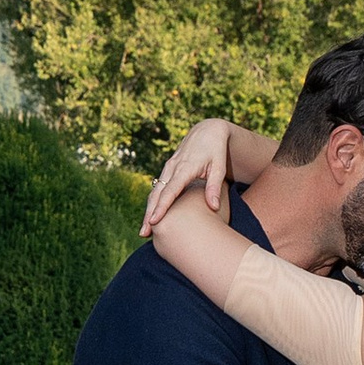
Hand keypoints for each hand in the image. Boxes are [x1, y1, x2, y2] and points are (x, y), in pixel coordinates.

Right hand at [142, 119, 238, 233]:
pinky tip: (152, 216)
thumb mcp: (219, 166)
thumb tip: (213, 207)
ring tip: (145, 230)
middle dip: (149, 213)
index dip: (162, 206)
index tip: (154, 221)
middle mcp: (172, 167)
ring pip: (154, 191)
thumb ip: (214, 187)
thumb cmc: (216, 150)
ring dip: (148, 210)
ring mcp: (168, 168)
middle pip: (157, 193)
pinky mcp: (168, 169)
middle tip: (144, 233)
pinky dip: (153, 202)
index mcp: (185, 167)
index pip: (170, 190)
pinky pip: (158, 187)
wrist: (207, 131)